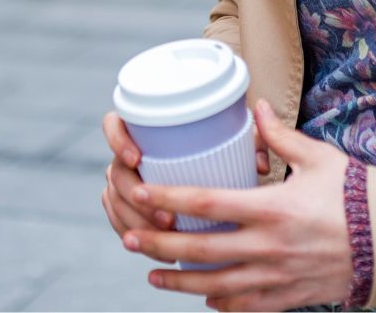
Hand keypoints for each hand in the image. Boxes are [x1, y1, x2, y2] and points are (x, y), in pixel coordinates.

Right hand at [102, 109, 274, 260]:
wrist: (214, 163)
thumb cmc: (226, 145)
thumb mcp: (242, 141)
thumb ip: (255, 142)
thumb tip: (260, 163)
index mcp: (145, 129)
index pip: (114, 124)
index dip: (118, 140)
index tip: (138, 158)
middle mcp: (128, 154)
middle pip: (116, 174)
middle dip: (136, 200)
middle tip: (167, 218)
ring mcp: (123, 180)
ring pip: (115, 203)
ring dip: (137, 224)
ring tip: (167, 240)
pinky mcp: (126, 206)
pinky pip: (120, 222)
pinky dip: (136, 236)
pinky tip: (158, 250)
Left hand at [122, 100, 356, 311]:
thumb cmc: (360, 194)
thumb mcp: (321, 158)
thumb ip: (281, 137)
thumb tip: (257, 108)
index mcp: (273, 208)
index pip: (206, 204)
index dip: (169, 200)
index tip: (143, 194)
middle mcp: (269, 246)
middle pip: (199, 251)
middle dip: (159, 246)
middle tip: (130, 240)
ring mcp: (277, 276)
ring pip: (214, 286)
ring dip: (178, 282)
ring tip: (153, 275)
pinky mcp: (289, 297)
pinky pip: (244, 305)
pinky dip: (220, 302)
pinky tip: (205, 296)